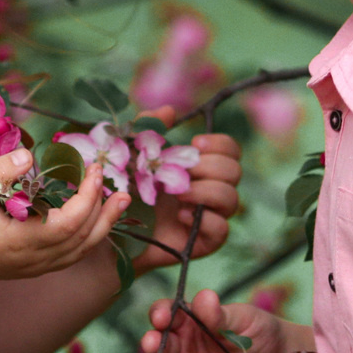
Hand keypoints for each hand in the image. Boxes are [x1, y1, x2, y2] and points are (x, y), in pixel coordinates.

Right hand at [0, 149, 128, 283]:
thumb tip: (29, 156)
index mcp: (21, 241)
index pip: (68, 224)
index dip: (88, 199)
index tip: (94, 170)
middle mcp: (34, 259)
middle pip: (82, 240)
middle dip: (104, 211)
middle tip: (119, 186)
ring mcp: (36, 267)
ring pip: (80, 251)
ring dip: (103, 226)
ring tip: (120, 202)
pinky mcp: (34, 267)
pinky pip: (71, 256)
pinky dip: (88, 238)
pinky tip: (96, 221)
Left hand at [131, 129, 242, 273]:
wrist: (117, 230)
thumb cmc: (129, 190)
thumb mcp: (132, 154)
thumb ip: (147, 129)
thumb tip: (169, 111)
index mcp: (202, 167)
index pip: (231, 150)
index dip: (220, 144)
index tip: (195, 144)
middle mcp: (213, 190)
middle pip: (235, 171)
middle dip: (209, 167)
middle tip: (183, 173)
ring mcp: (212, 216)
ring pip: (231, 198)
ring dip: (204, 192)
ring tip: (179, 195)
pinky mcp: (207, 241)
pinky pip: (222, 228)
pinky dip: (204, 219)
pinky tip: (181, 216)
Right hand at [138, 288, 289, 352]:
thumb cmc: (260, 334)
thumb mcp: (243, 320)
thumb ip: (221, 315)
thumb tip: (204, 298)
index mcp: (189, 325)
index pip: (164, 316)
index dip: (158, 314)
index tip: (162, 317)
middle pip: (156, 348)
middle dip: (152, 345)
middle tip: (156, 343)